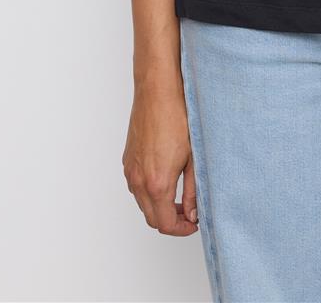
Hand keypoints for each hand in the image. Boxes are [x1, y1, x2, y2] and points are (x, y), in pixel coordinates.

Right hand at [123, 82, 199, 234]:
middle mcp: (138, 180)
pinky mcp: (127, 160)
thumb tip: (193, 213)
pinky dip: (149, 192)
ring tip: (179, 197)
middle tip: (189, 213)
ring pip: (142, 203)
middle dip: (171, 221)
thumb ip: (193, 190)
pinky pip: (136, 187)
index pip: (165, 224)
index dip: (181, 229)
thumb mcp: (193, 158)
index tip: (194, 222)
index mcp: (157, 183)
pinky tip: (165, 180)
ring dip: (159, 207)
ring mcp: (130, 170)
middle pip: (152, 218)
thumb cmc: (177, 117)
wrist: (157, 92)